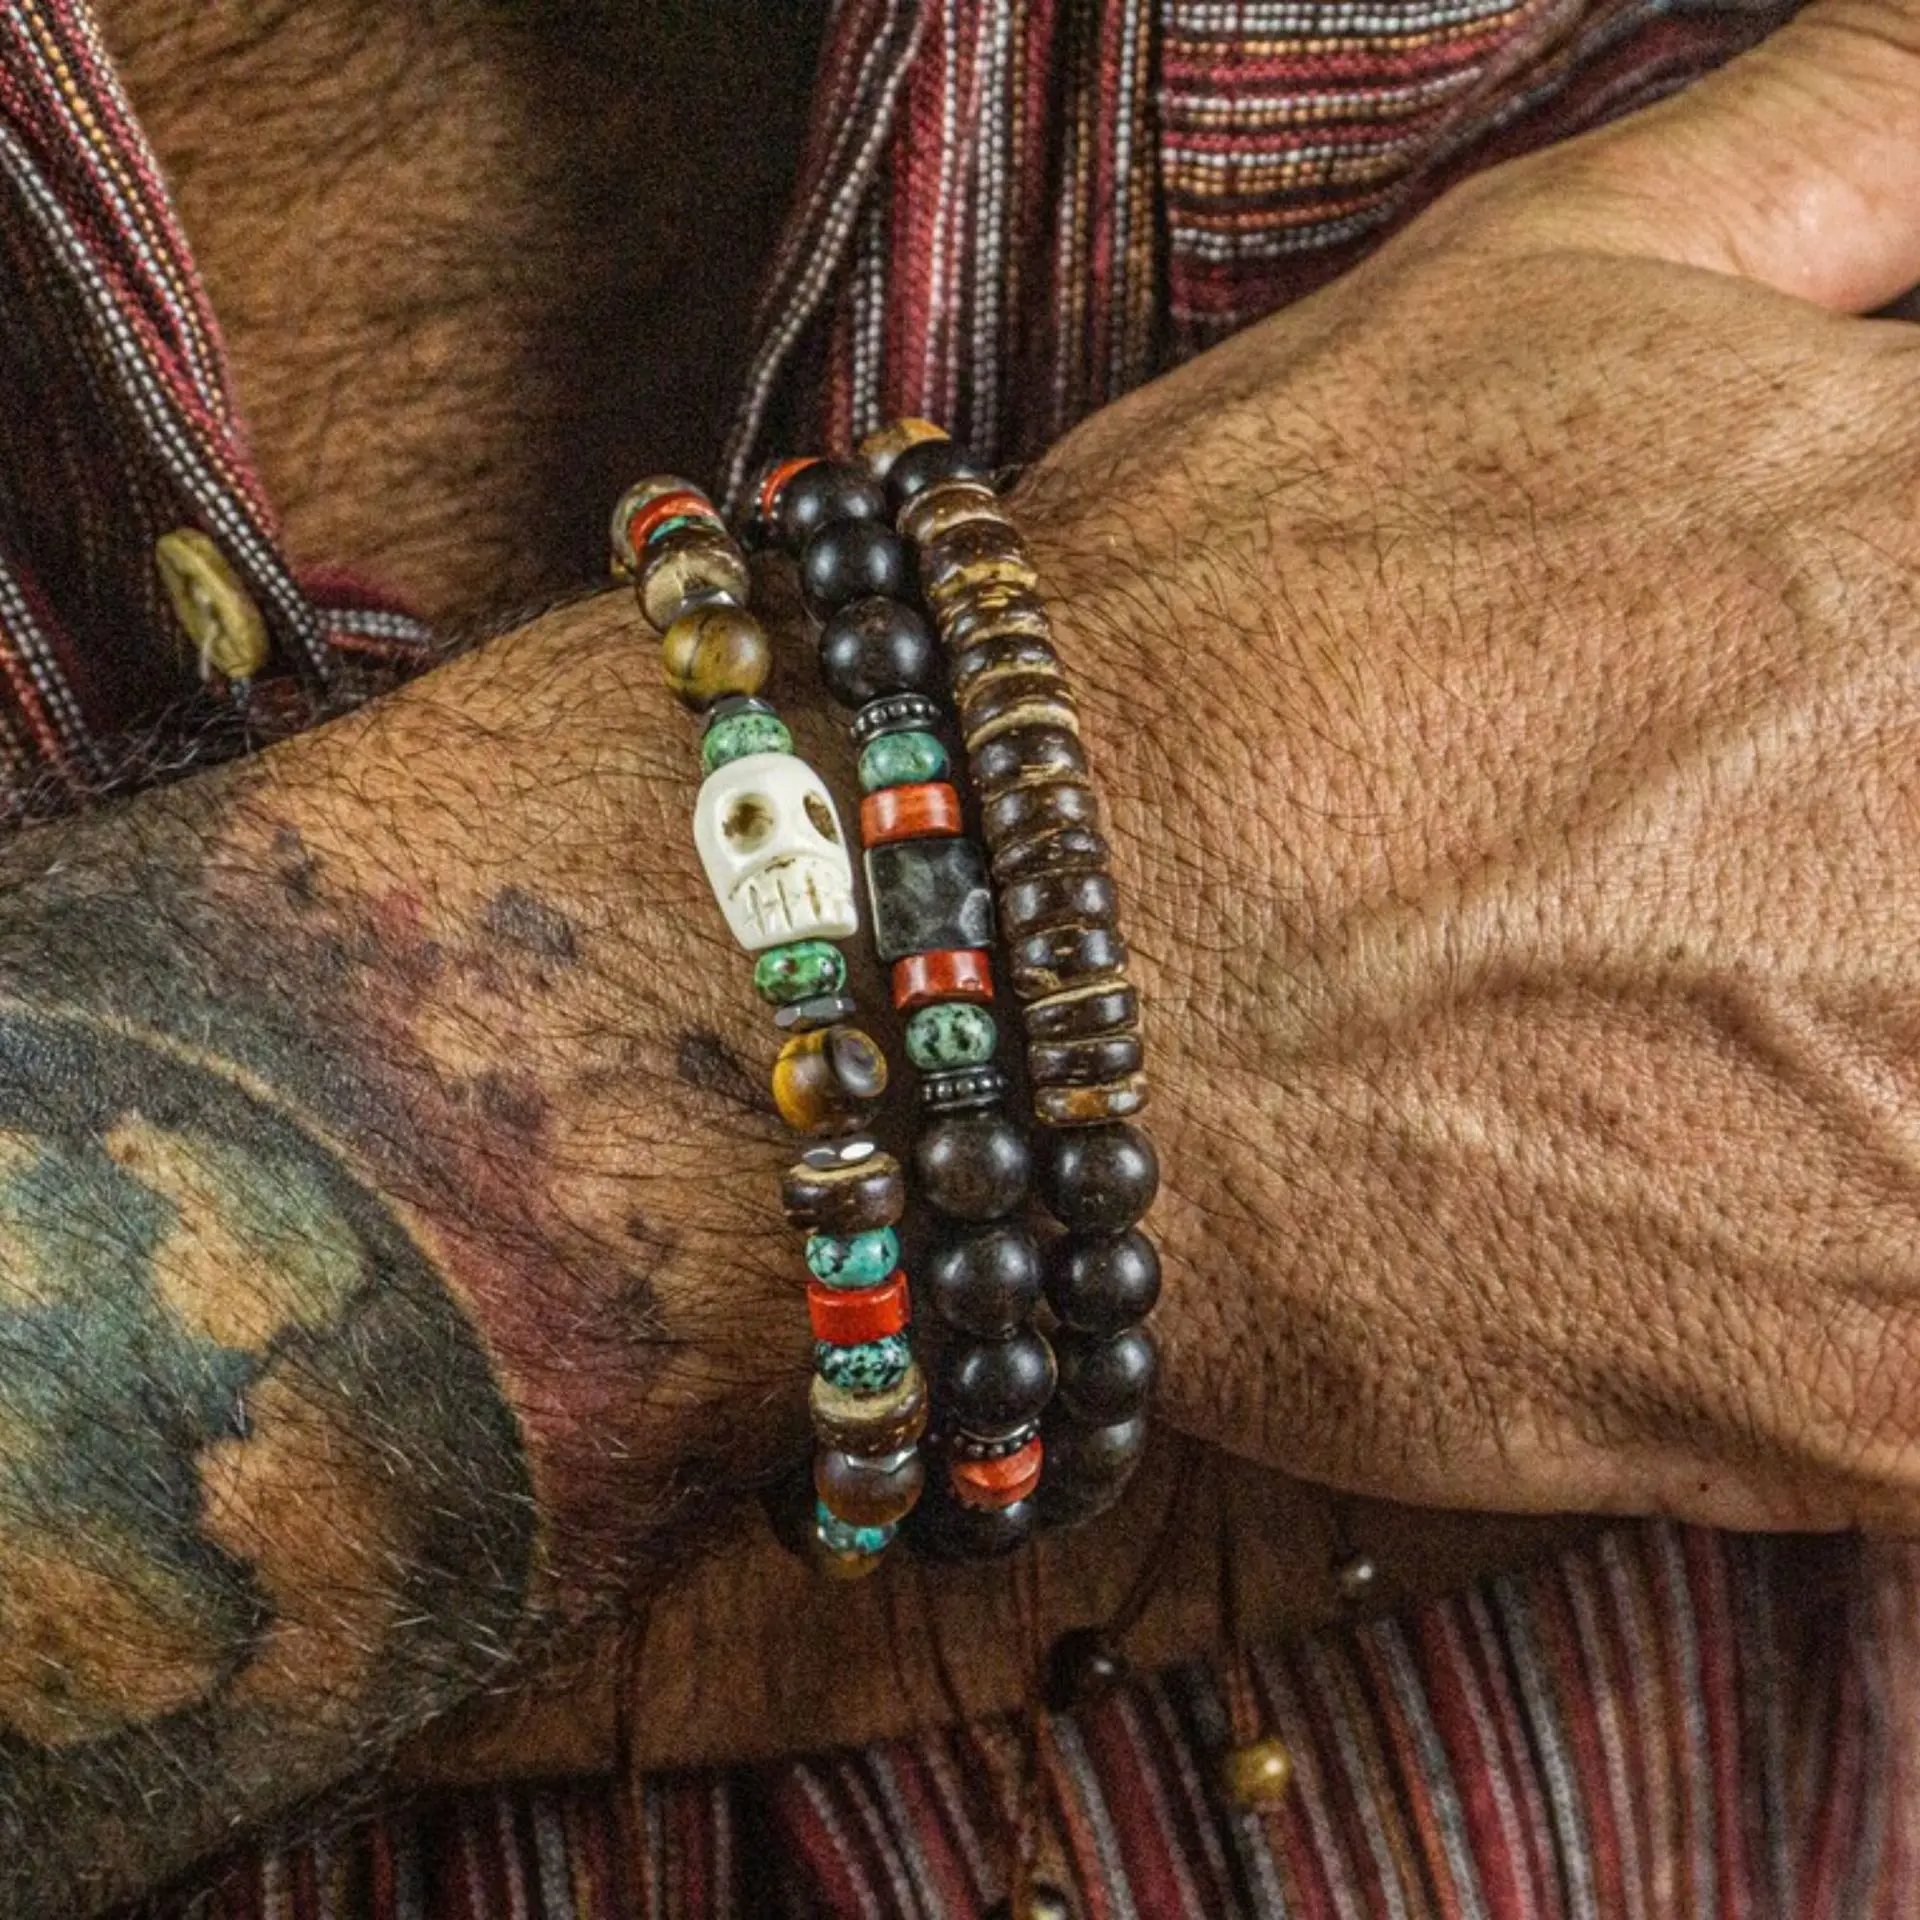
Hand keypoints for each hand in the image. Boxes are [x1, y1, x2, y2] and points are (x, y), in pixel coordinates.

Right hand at [1025, 0, 1919, 1530]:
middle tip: (1705, 906)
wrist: (974, 961)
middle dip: (1872, 890)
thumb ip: (1845, 143)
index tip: (1806, 754)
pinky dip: (1864, 1329)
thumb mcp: (1535, 281)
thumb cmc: (1218, 624)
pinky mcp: (1866, 1392)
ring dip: (1868, 1103)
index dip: (1884, 721)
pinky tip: (1710, 1235)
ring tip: (1667, 1047)